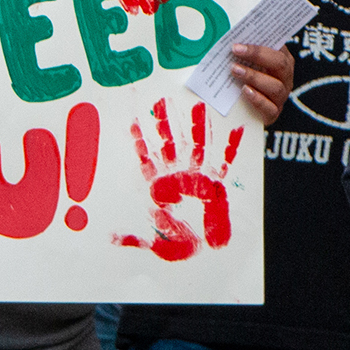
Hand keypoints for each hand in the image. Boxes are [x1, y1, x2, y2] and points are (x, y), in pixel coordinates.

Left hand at [114, 98, 242, 261]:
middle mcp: (179, 176)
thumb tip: (113, 239)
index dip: (140, 139)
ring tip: (198, 106)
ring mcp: (199, 177)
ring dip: (198, 126)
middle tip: (162, 99)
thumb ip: (132, 239)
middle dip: (167, 122)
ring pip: (197, 145)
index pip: (147, 157)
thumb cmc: (177, 241)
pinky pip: (226, 160)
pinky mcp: (217, 183)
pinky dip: (231, 145)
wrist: (202, 250)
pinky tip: (236, 129)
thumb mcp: (150, 240)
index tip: (133, 120)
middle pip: (171, 143)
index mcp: (161, 186)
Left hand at [229, 43, 292, 123]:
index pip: (278, 47)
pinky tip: (244, 91)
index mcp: (281, 60)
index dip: (260, 43)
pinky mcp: (273, 114)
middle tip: (235, 50)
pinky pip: (270, 108)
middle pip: (280, 64)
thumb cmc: (241, 78)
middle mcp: (285, 78)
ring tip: (235, 70)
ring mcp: (281, 97)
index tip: (240, 40)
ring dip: (254, 76)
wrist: (242, 111)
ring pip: (275, 86)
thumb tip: (226, 36)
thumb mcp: (243, 62)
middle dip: (257, 55)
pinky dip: (258, 99)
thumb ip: (241, 51)